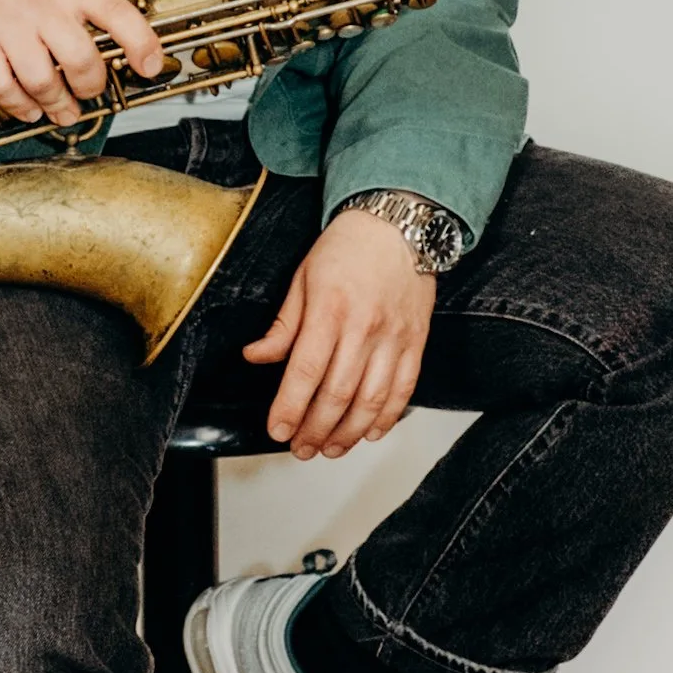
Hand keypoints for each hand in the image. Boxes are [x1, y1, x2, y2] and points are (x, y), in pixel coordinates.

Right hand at [0, 0, 168, 128]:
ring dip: (57, 104)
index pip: (117, 13)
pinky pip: (4, 87)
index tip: (150, 67)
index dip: (141, 44)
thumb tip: (127, 42)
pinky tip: (30, 108)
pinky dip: (20, 106)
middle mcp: (43, 5)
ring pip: (42, 80)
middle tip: (89, 92)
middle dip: (90, 87)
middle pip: (80, 60)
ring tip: (63, 110)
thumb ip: (90, 4)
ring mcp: (10, 25)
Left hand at [243, 208, 434, 459]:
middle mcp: (364, 327)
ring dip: (349, 432)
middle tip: (300, 448)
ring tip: (330, 449)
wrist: (400, 224)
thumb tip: (256, 356)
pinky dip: (387, 418)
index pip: (305, 371)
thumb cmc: (348, 247)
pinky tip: (370, 432)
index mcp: (329, 309)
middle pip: (337, 394)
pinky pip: (403, 390)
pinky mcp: (416, 343)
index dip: (289, 408)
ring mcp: (394, 337)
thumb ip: (282, 325)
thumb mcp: (303, 278)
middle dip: (315, 430)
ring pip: (371, 400)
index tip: (277, 430)